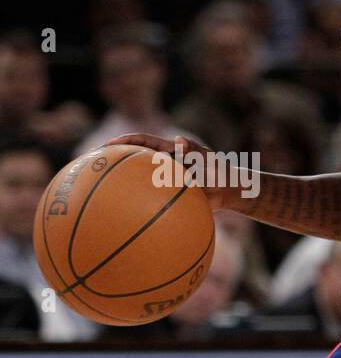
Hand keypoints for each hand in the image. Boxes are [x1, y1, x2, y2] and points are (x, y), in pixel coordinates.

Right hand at [104, 133, 233, 209]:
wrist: (230, 191)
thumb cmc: (222, 172)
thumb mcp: (209, 160)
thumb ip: (195, 151)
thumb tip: (178, 140)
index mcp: (169, 152)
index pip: (142, 142)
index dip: (124, 142)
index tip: (107, 146)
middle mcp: (163, 164)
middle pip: (134, 160)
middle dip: (114, 160)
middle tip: (94, 165)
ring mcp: (164, 180)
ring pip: (138, 179)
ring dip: (121, 183)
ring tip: (99, 192)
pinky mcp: (169, 195)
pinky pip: (149, 198)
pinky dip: (138, 204)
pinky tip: (126, 216)